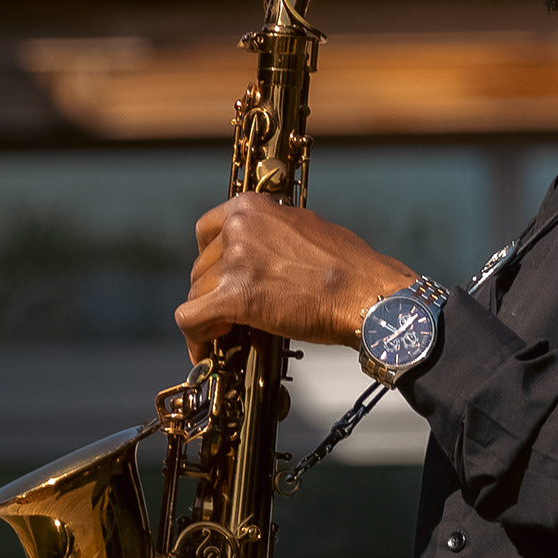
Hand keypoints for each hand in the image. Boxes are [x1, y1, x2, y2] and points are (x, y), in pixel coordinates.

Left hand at [178, 193, 418, 356]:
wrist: (366, 293)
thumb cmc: (349, 268)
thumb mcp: (305, 231)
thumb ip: (272, 237)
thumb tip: (257, 257)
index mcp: (252, 207)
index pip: (207, 230)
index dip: (209, 259)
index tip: (217, 276)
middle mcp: (239, 228)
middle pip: (201, 266)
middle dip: (212, 293)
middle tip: (228, 316)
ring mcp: (234, 261)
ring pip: (196, 293)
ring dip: (208, 317)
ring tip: (225, 336)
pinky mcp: (234, 297)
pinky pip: (191, 319)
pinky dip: (196, 338)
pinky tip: (208, 350)